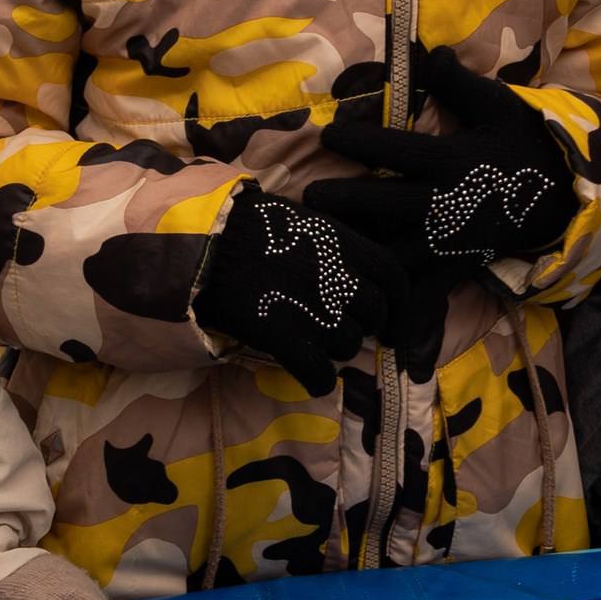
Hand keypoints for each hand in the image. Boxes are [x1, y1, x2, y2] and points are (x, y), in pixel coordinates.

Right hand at [188, 187, 407, 396]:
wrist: (203, 243)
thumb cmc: (246, 225)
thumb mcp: (299, 219)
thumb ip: (331, 242)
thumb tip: (348, 264)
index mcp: (341, 242)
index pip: (392, 275)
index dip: (398, 301)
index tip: (391, 315)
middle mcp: (335, 276)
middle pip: (373, 313)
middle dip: (366, 327)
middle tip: (349, 330)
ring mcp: (311, 309)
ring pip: (348, 345)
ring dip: (338, 351)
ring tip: (319, 346)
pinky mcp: (283, 336)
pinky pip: (318, 372)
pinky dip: (320, 380)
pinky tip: (313, 379)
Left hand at [310, 46, 579, 275]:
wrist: (566, 194)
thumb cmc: (524, 143)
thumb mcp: (499, 106)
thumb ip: (460, 84)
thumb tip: (430, 51)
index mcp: (453, 159)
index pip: (397, 148)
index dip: (359, 141)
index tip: (327, 134)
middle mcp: (449, 202)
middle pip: (387, 202)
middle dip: (345, 200)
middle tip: (308, 198)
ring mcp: (453, 240)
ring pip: (398, 249)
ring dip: (362, 247)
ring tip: (327, 244)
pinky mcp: (460, 266)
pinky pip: (426, 288)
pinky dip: (399, 301)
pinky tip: (368, 302)